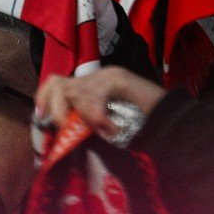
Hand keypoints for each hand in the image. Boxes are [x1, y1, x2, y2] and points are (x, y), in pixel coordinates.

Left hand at [34, 66, 166, 142]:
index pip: (57, 84)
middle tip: (61, 126)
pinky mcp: (119, 81)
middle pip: (56, 82)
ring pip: (72, 89)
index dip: (44, 100)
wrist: (173, 116)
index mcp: (94, 86)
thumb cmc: (142, 124)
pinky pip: (95, 99)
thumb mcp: (107, 124)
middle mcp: (98, 77)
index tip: (40, 119)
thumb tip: (62, 136)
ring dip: (73, 113)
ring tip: (87, 127)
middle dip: (52, 107)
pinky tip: (111, 128)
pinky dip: (98, 118)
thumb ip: (88, 123)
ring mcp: (108, 77)